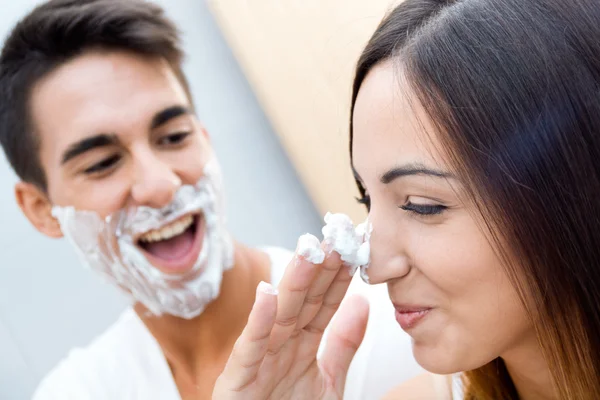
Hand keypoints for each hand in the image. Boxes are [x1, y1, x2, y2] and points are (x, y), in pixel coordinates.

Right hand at [213, 243, 369, 399]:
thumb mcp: (328, 383)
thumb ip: (343, 344)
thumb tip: (362, 303)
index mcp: (302, 345)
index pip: (323, 303)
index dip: (339, 277)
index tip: (354, 248)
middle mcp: (281, 346)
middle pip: (302, 301)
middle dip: (319, 269)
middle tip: (335, 237)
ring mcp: (258, 362)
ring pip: (278, 317)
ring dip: (293, 283)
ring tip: (308, 252)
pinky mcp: (237, 381)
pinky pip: (250, 349)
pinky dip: (258, 322)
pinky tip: (268, 295)